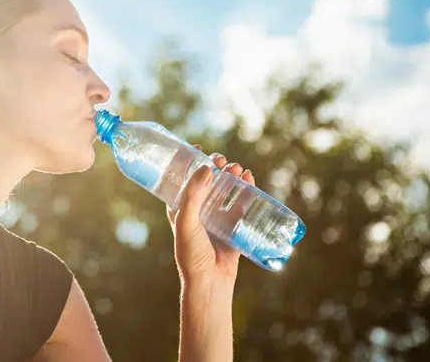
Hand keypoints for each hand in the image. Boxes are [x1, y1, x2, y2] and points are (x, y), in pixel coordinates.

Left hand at [166, 148, 254, 282]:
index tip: (199, 147)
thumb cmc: (191, 254)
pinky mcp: (233, 226)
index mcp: (179, 208)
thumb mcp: (185, 221)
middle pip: (207, 181)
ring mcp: (216, 218)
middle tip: (222, 160)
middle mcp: (197, 210)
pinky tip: (250, 180)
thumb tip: (207, 169)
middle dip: (215, 167)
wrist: (209, 283)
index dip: (190, 161)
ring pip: (225, 190)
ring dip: (232, 176)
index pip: (183, 179)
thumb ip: (193, 195)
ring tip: (238, 169)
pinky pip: (241, 204)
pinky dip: (246, 190)